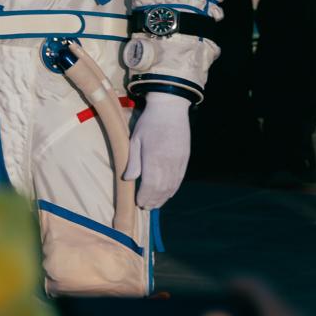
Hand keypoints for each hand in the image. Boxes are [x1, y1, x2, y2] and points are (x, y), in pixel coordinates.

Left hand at [122, 91, 189, 209]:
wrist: (171, 108)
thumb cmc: (149, 123)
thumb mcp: (135, 140)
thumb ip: (133, 161)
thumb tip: (129, 179)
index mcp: (154, 158)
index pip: (150, 186)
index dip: (144, 197)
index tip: (138, 203)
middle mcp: (169, 163)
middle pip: (162, 189)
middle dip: (154, 200)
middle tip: (146, 207)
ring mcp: (179, 161)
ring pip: (172, 186)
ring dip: (164, 197)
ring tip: (156, 204)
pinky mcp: (185, 158)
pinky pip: (180, 178)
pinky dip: (173, 188)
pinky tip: (168, 193)